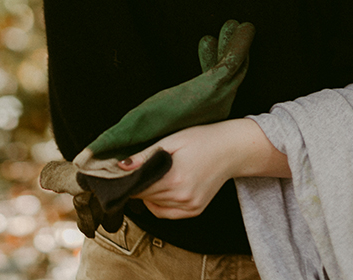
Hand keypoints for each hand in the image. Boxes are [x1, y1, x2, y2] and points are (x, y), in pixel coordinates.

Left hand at [126, 119, 287, 219]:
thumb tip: (121, 166)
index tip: (123, 171)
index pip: (137, 187)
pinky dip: (159, 204)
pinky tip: (163, 188)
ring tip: (155, 175)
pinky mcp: (195, 210)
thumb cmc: (202, 140)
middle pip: (144, 197)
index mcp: (174, 178)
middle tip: (137, 169)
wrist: (231, 149)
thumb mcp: (172, 140)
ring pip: (154, 206)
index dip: (127, 179)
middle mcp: (181, 197)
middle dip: (137, 185)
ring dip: (148, 194)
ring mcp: (189, 206)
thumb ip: (145, 156)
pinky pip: (167, 213)